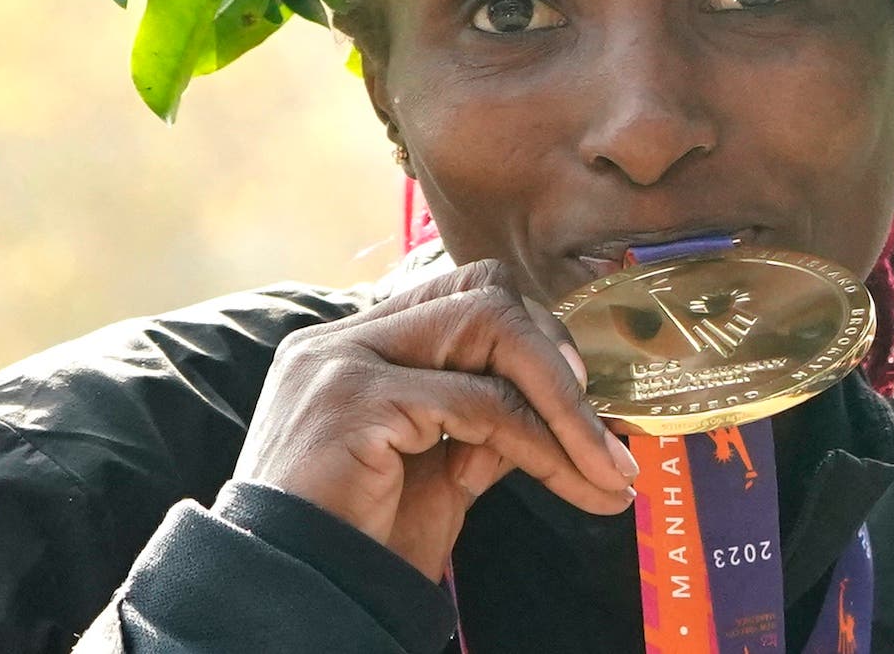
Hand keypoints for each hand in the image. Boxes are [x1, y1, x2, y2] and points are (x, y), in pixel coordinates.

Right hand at [233, 258, 639, 580]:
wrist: (287, 602)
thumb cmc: (354, 547)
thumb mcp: (435, 477)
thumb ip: (481, 429)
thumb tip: (554, 409)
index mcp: (354, 348)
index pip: (462, 297)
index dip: (536, 341)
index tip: (587, 410)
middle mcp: (342, 339)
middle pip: (482, 292)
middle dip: (558, 357)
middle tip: (605, 434)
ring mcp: (343, 361)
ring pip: (491, 326)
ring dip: (564, 402)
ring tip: (606, 466)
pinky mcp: (355, 400)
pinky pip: (480, 401)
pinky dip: (539, 441)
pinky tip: (569, 480)